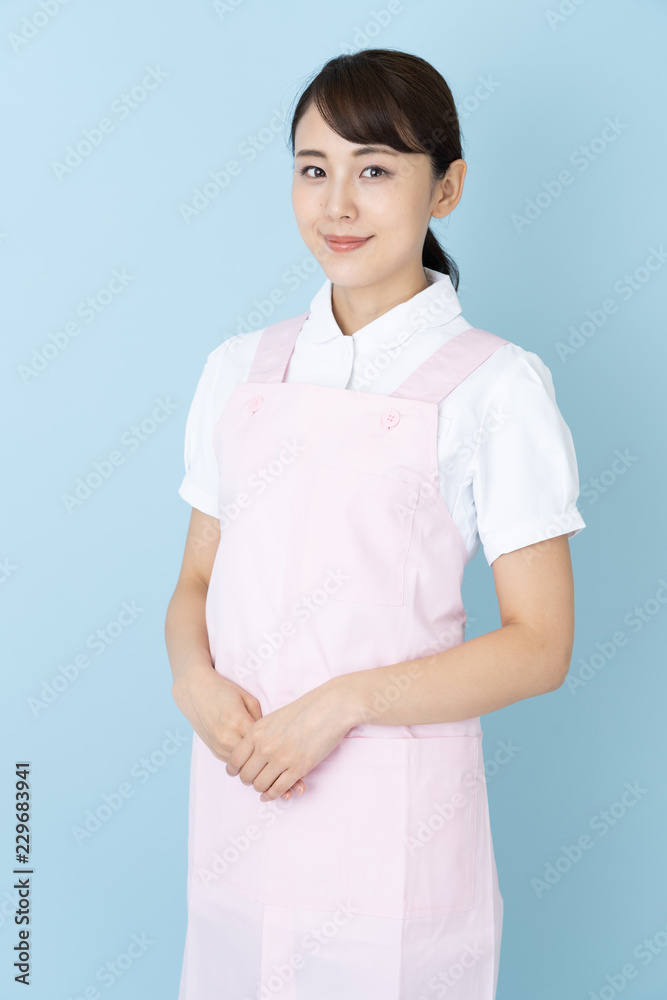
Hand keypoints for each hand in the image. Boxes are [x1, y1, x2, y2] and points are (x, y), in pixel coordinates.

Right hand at [172, 658, 304, 800]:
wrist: (195, 690)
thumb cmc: (224, 691)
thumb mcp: (247, 700)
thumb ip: (261, 720)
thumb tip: (277, 737)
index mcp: (239, 722)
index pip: (265, 748)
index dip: (283, 761)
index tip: (299, 771)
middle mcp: (228, 737)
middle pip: (254, 765)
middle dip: (274, 776)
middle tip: (293, 787)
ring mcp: (219, 745)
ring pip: (243, 770)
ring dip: (260, 777)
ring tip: (281, 788)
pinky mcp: (214, 750)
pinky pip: (234, 766)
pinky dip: (247, 771)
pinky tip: (261, 776)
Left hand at [225, 678, 352, 801]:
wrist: (330, 707)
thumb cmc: (305, 709)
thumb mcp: (275, 717)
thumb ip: (261, 734)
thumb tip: (254, 751)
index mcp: (257, 731)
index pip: (234, 760)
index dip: (235, 771)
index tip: (240, 773)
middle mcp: (265, 746)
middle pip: (246, 776)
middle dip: (249, 781)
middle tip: (256, 780)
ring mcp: (281, 758)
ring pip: (260, 785)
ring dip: (262, 789)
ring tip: (267, 786)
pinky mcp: (298, 768)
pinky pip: (279, 789)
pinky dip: (275, 795)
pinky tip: (275, 794)